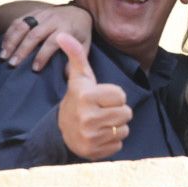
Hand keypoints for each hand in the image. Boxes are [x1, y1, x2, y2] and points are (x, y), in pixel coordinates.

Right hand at [2, 3, 93, 70]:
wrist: (78, 12)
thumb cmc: (80, 33)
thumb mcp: (85, 44)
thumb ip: (77, 57)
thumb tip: (66, 74)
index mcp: (66, 28)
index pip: (52, 42)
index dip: (43, 55)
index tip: (35, 68)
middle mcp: (53, 19)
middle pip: (35, 34)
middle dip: (22, 50)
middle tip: (13, 64)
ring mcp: (42, 14)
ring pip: (24, 26)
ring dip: (12, 41)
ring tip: (4, 56)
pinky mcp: (34, 11)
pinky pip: (19, 20)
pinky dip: (9, 33)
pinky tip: (3, 46)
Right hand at [57, 33, 133, 159]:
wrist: (61, 131)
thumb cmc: (77, 100)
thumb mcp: (79, 78)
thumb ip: (76, 55)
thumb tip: (63, 34)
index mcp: (86, 97)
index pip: (121, 96)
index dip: (114, 96)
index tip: (101, 97)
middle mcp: (87, 118)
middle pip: (126, 113)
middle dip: (118, 111)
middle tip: (102, 111)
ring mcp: (91, 137)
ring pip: (124, 129)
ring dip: (116, 126)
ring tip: (101, 123)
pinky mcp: (95, 152)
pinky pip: (119, 144)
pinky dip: (112, 141)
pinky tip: (99, 136)